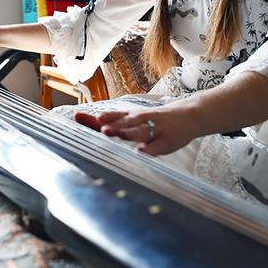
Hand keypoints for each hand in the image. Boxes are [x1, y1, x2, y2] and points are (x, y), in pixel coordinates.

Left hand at [73, 103, 200, 155]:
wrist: (190, 115)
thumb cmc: (157, 120)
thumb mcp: (136, 119)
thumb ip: (115, 123)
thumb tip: (88, 122)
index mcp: (132, 116)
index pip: (111, 116)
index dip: (95, 118)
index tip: (77, 116)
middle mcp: (142, 120)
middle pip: (123, 121)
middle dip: (111, 123)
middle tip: (100, 126)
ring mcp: (155, 129)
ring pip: (139, 129)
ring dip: (127, 130)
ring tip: (114, 133)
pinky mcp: (168, 140)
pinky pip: (157, 145)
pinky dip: (149, 149)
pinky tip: (140, 151)